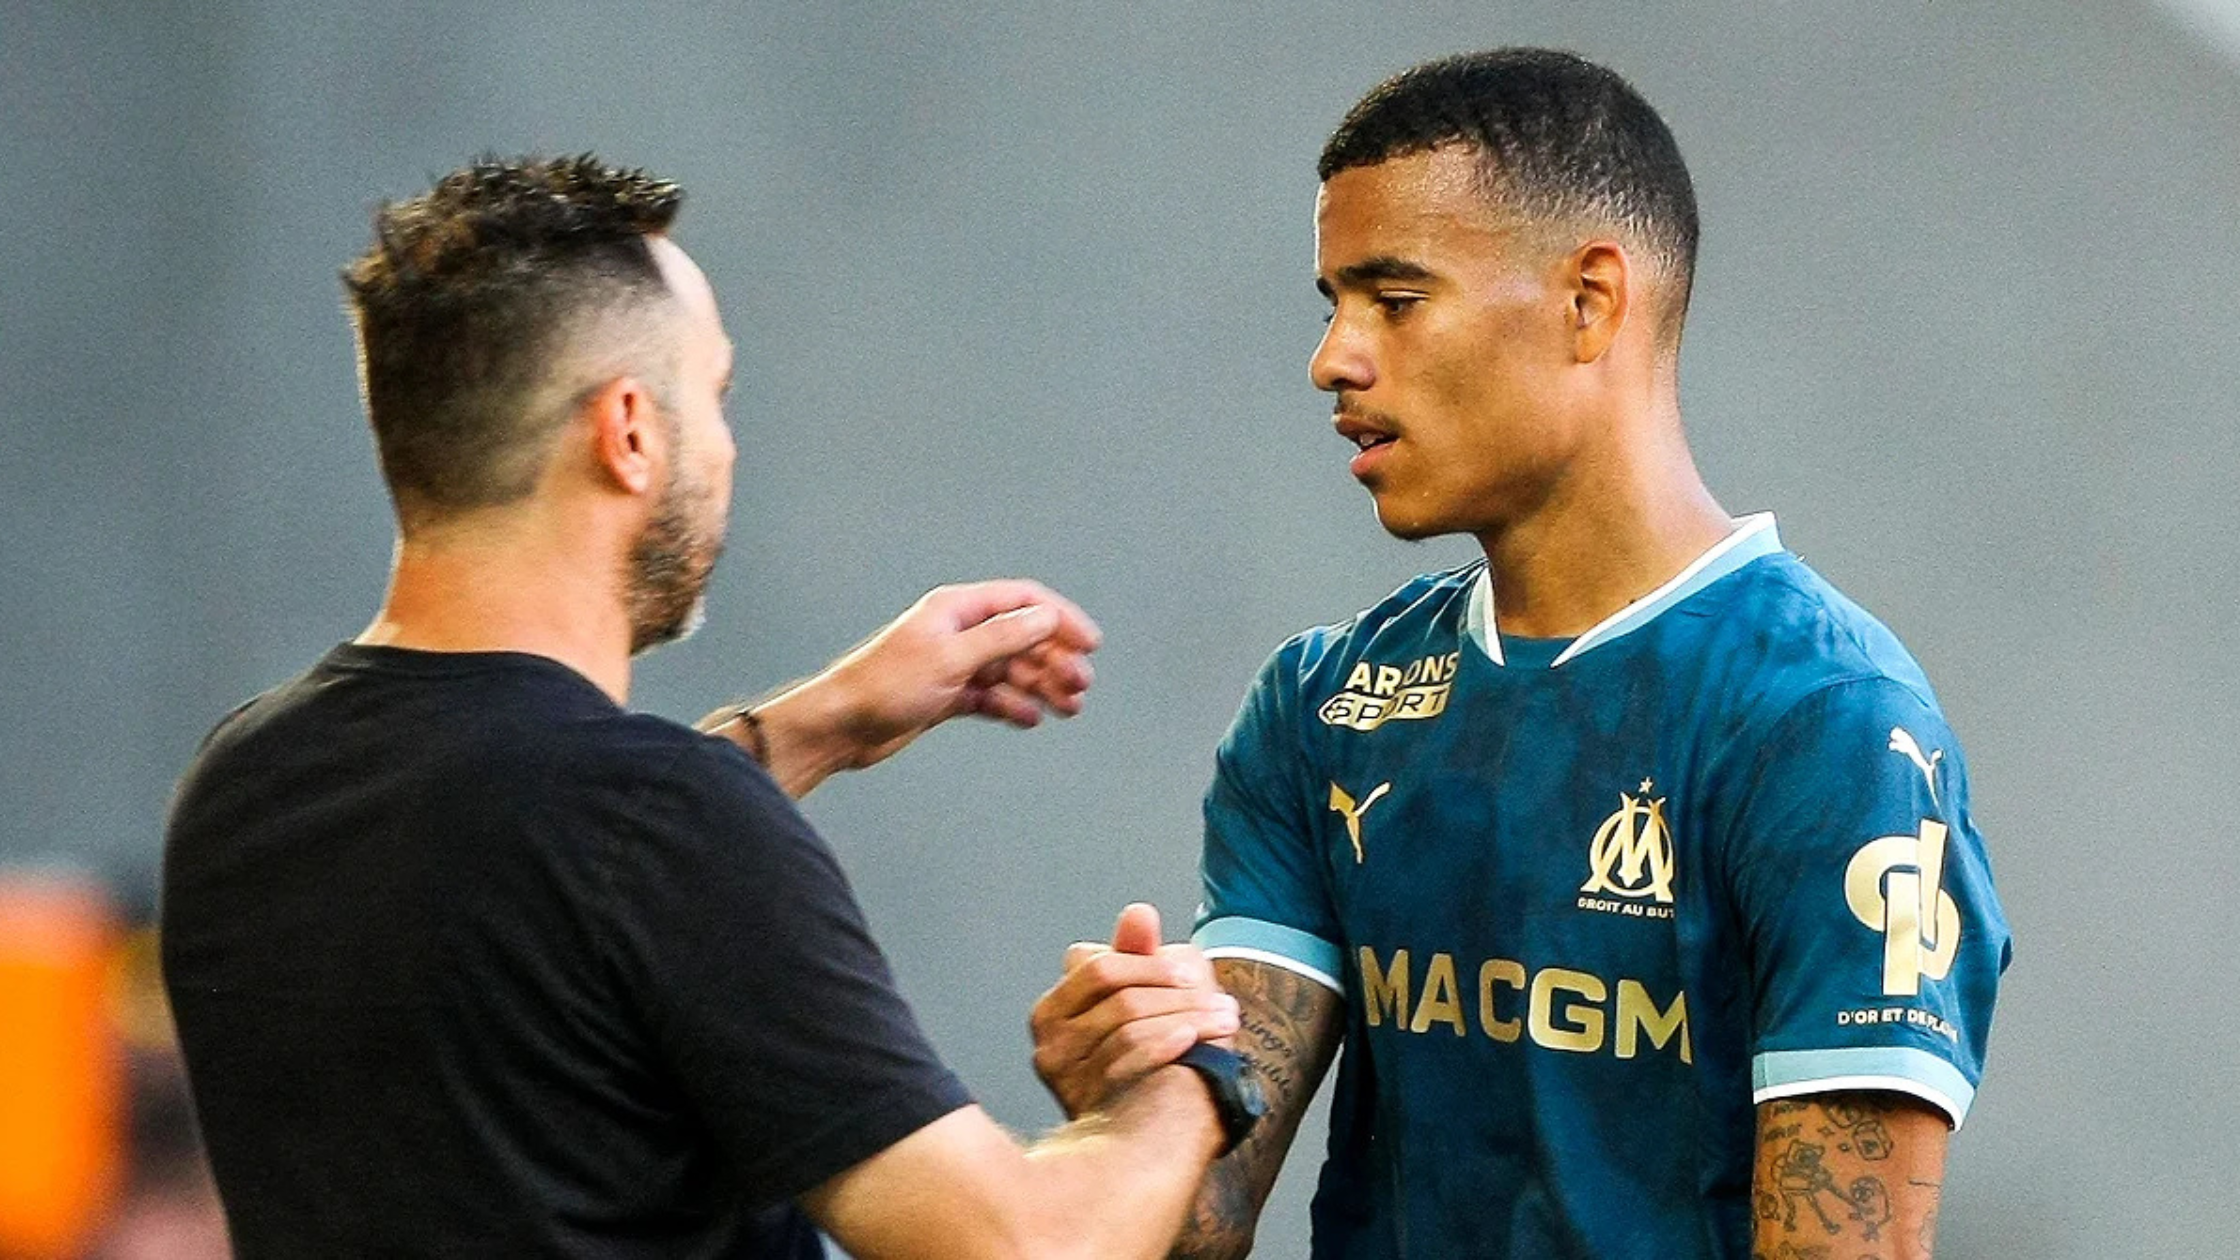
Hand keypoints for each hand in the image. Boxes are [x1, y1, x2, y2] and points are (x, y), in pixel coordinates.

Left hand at [730, 580, 1100, 794]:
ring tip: (1069, 708)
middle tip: (1081, 686)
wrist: (842, 726)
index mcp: (958, 609)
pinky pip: (991, 696)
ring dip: (1041, 685)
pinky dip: (1012, 705)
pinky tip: (1029, 719)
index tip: (1090, 644)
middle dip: (1055, 659)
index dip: (1061, 619)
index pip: (1023, 602)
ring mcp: (954, 664)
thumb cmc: (885, 685)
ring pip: (1011, 670)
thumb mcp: (951, 658)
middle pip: (1022, 638)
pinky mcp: (947, 695)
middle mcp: (959, 632)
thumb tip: (1046, 618)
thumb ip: (1002, 637)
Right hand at [1030, 903, 1238, 1118]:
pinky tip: (1195, 1042)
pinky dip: (1166, 1043)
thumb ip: (1141, 952)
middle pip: (1119, 996)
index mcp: (1057, 1005)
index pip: (1101, 967)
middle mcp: (1048, 1039)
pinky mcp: (1083, 1100)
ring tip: (1225, 1022)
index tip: (1193, 974)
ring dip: (1187, 1018)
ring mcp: (1062, 1072)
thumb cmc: (1155, 1053)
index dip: (1151, 966)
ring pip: (1128, 1025)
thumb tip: (1140, 912)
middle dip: (1177, 995)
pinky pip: (1128, 1058)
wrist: (1158, 1130)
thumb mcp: (1151, 996)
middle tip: (1222, 1002)